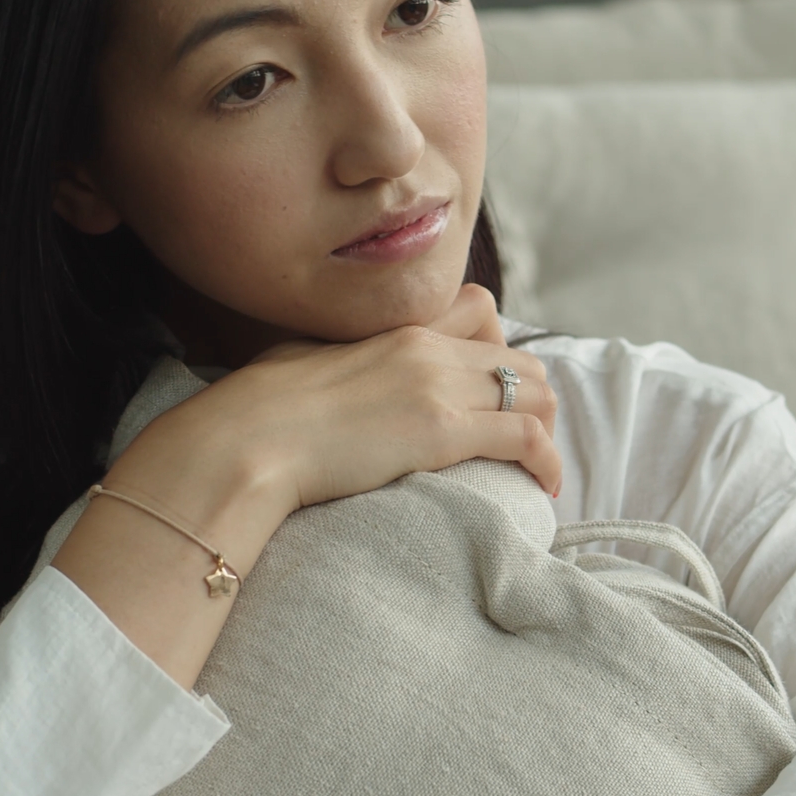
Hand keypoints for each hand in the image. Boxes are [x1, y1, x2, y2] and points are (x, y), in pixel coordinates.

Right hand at [126, 281, 560, 521]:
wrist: (248, 437)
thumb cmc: (260, 409)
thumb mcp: (307, 357)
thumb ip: (340, 357)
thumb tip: (331, 377)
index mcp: (397, 327)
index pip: (482, 309)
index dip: (497, 348)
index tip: (491, 389)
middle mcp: (428, 347)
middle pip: (519, 356)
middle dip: (532, 397)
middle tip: (523, 437)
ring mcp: (438, 386)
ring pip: (535, 393)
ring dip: (546, 429)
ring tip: (538, 466)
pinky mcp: (442, 431)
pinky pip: (525, 437)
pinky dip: (546, 461)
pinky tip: (544, 486)